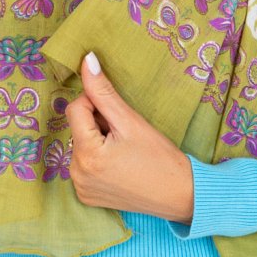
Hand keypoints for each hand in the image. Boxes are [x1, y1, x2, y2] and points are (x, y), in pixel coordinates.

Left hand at [64, 50, 194, 223]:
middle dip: (97, 124)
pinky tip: (118, 165)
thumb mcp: (132, 121)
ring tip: (124, 151)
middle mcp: (77, 174)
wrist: (180, 194)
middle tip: (124, 136)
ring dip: (96, 140)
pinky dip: (97, 160)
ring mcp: (81, 187)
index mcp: (87, 154)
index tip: (118, 116)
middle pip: (76, 129)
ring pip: (80, 146)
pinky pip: (84, 166)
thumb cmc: (160, 158)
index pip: (75, 108)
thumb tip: (87, 60)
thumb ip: (104, 91)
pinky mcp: (86, 196)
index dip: (96, 104)